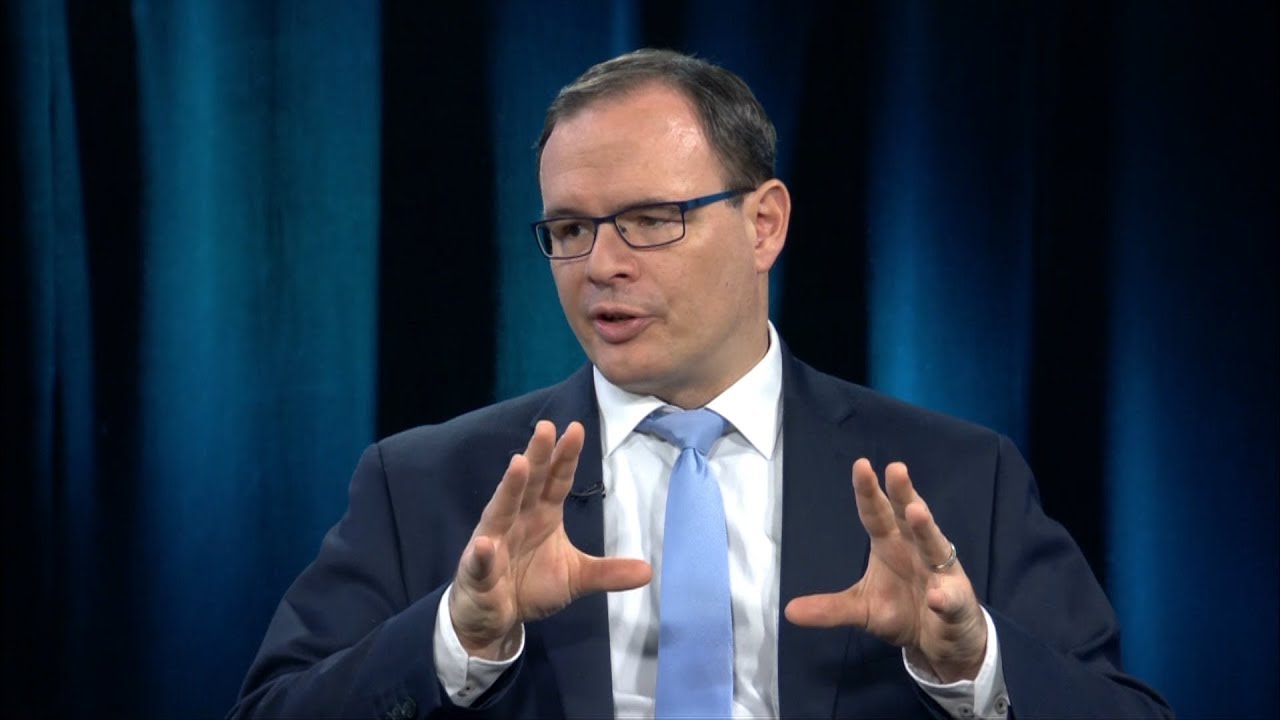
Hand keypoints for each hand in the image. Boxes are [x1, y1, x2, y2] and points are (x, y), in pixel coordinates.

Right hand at [449, 420, 651, 658]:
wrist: (494, 616)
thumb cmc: (531, 585)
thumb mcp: (576, 578)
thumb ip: (607, 572)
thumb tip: (648, 571)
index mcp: (542, 514)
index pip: (556, 480)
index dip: (566, 457)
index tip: (576, 429)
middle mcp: (517, 519)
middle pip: (529, 483)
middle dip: (538, 456)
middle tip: (546, 427)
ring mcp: (494, 541)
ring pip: (502, 510)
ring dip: (510, 487)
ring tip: (519, 464)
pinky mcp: (477, 570)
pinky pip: (480, 561)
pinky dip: (482, 553)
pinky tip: (485, 544)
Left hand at [784, 459, 986, 681]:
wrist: (942, 644)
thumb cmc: (903, 612)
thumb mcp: (862, 611)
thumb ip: (830, 608)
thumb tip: (789, 611)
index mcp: (890, 545)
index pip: (876, 514)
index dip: (868, 492)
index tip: (860, 465)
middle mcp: (917, 550)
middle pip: (909, 517)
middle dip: (902, 493)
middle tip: (895, 468)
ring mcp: (941, 573)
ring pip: (934, 545)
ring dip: (925, 528)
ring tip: (914, 512)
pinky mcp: (957, 602)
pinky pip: (950, 598)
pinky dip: (944, 597)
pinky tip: (936, 596)